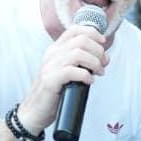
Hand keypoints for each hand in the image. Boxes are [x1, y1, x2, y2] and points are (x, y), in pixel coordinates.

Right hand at [17, 18, 109, 132]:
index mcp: (56, 49)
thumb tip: (105, 58)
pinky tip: (89, 81)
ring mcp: (49, 66)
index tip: (103, 43)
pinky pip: (71, 71)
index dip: (93, 33)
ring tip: (99, 73)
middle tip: (103, 64)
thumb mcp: (68, 71)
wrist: (35, 111)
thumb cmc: (56, 92)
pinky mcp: (50, 80)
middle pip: (81, 40)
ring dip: (94, 63)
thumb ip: (83, 62)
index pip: (75, 30)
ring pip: (78, 54)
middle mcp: (52, 54)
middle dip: (98, 51)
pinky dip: (85, 75)